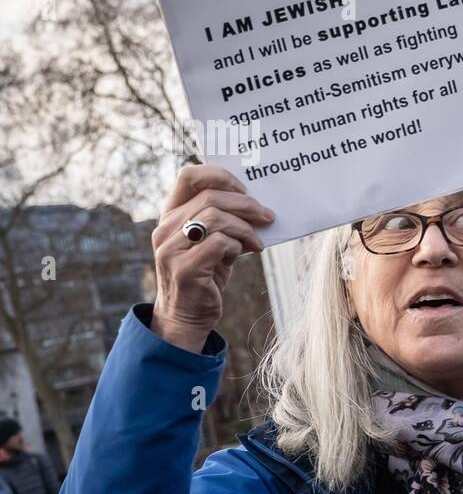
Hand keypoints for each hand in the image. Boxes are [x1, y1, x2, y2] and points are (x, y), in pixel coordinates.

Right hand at [151, 166, 273, 352]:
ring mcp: (171, 248)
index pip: (189, 176)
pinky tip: (246, 253)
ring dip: (245, 227)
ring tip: (257, 241)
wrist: (186, 317)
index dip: (221, 176)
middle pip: (210, 196)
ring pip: (215, 217)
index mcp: (171, 215)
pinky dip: (238, 245)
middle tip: (267, 216)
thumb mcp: (212, 243)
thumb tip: (257, 206)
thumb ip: (224, 222)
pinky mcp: (184, 269)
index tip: (245, 190)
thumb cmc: (205, 276)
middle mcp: (166, 228)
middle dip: (246, 204)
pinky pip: (219, 243)